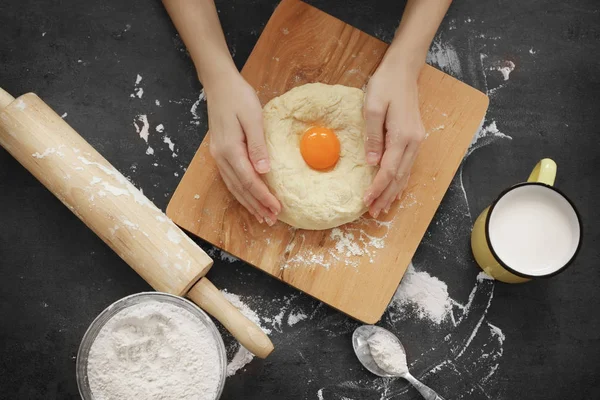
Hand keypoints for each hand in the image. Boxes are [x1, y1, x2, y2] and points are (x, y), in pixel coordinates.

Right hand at [206, 73, 280, 224]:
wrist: (219, 84)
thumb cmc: (238, 97)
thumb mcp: (252, 117)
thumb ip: (258, 145)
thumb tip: (264, 171)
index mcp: (230, 150)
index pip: (248, 181)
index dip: (263, 197)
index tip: (276, 209)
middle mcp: (221, 157)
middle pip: (240, 188)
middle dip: (256, 206)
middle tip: (271, 219)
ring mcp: (219, 156)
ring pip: (234, 186)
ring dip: (248, 202)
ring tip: (261, 215)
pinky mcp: (221, 152)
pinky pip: (231, 179)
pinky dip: (241, 192)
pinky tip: (249, 198)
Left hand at [363, 55, 424, 217]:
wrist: (403, 69)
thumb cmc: (386, 85)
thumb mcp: (372, 107)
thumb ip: (372, 136)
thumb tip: (372, 163)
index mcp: (403, 136)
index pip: (389, 170)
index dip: (377, 187)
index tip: (365, 201)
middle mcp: (414, 142)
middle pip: (399, 177)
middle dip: (386, 196)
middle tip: (373, 213)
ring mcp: (416, 140)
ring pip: (405, 174)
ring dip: (393, 192)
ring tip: (382, 208)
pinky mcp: (414, 138)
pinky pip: (407, 166)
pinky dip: (400, 181)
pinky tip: (394, 190)